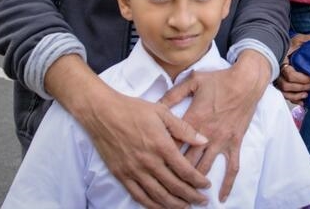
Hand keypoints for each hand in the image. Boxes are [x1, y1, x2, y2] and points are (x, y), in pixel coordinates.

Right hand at [46, 55, 209, 208]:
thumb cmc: (134, 109)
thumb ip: (184, 128)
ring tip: (185, 207)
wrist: (103, 113)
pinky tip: (161, 206)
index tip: (206, 185)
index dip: (198, 181)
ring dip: (174, 204)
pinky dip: (152, 205)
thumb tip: (203, 140)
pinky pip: (139, 196)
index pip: (185, 170)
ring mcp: (134, 171)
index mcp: (161, 145)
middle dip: (191, 196)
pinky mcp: (121, 175)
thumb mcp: (162, 112)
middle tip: (201, 201)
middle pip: (174, 186)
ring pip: (158, 196)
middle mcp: (149, 161)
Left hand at [161, 50, 270, 201]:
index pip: (173, 144)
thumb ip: (174, 94)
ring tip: (186, 197)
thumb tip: (156, 104)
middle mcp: (206, 134)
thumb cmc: (219, 80)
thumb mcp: (193, 81)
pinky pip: (232, 167)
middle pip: (186, 161)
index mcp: (193, 119)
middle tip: (165, 188)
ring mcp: (221, 140)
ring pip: (205, 168)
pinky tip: (222, 197)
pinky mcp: (234, 142)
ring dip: (195, 184)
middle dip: (175, 177)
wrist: (245, 81)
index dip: (160, 158)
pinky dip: (227, 184)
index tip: (151, 168)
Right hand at [276, 33, 309, 104]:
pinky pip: (284, 95)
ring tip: (308, 94)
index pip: (289, 74)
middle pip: (286, 85)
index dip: (302, 78)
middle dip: (302, 87)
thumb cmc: (289, 44)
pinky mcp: (279, 84)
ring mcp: (277, 79)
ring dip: (297, 95)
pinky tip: (302, 101)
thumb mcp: (300, 39)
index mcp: (282, 61)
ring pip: (284, 92)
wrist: (278, 46)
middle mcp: (278, 71)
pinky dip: (293, 100)